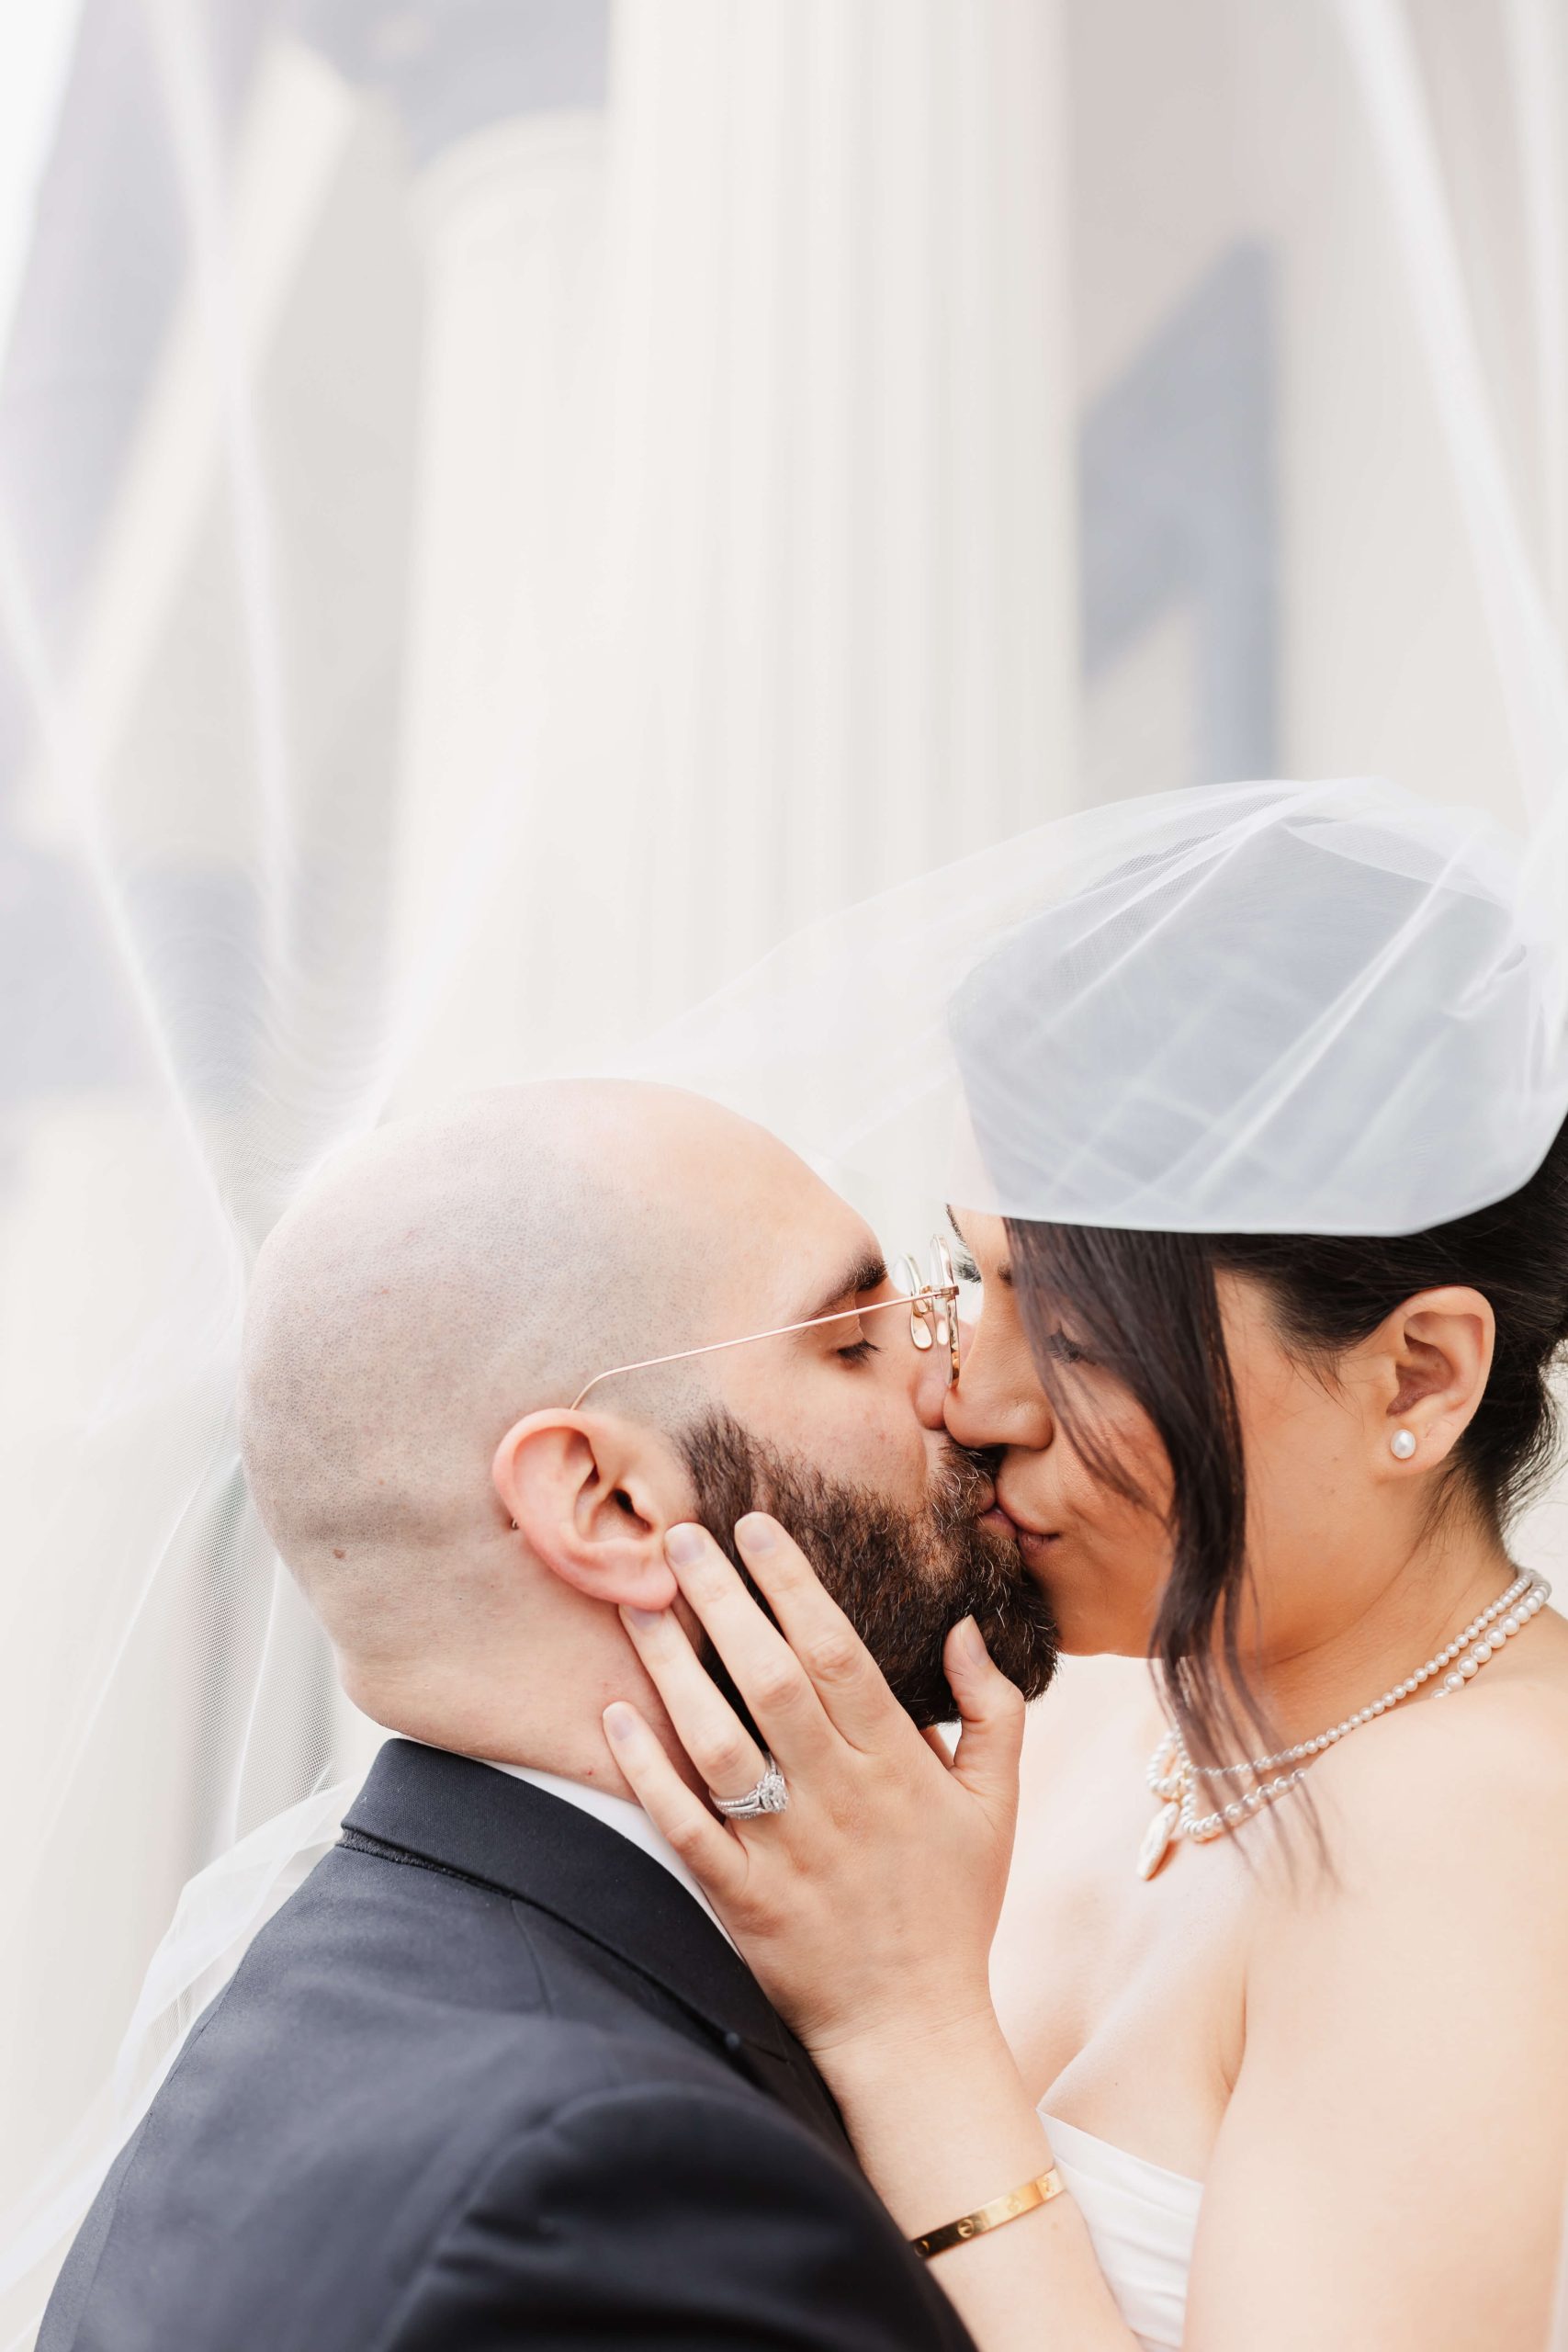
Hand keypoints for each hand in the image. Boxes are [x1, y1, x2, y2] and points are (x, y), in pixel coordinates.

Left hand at [604, 1512, 1026, 2064]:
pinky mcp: (741, 1900)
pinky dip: (646, 1773)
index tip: (754, 1523)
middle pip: (771, 1679)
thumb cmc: (955, 1905)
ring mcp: (784, 1850)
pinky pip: (684, 1827)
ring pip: (719, 1743)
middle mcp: (837, 1797)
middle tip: (677, 1536)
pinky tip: (611, 1717)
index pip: (837, 1650)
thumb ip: (990, 1710)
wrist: (914, 2029)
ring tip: (634, 1607)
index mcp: (895, 1764)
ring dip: (671, 1671)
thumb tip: (962, 1627)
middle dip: (723, 1599)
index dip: (793, 1582)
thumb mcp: (997, 1803)